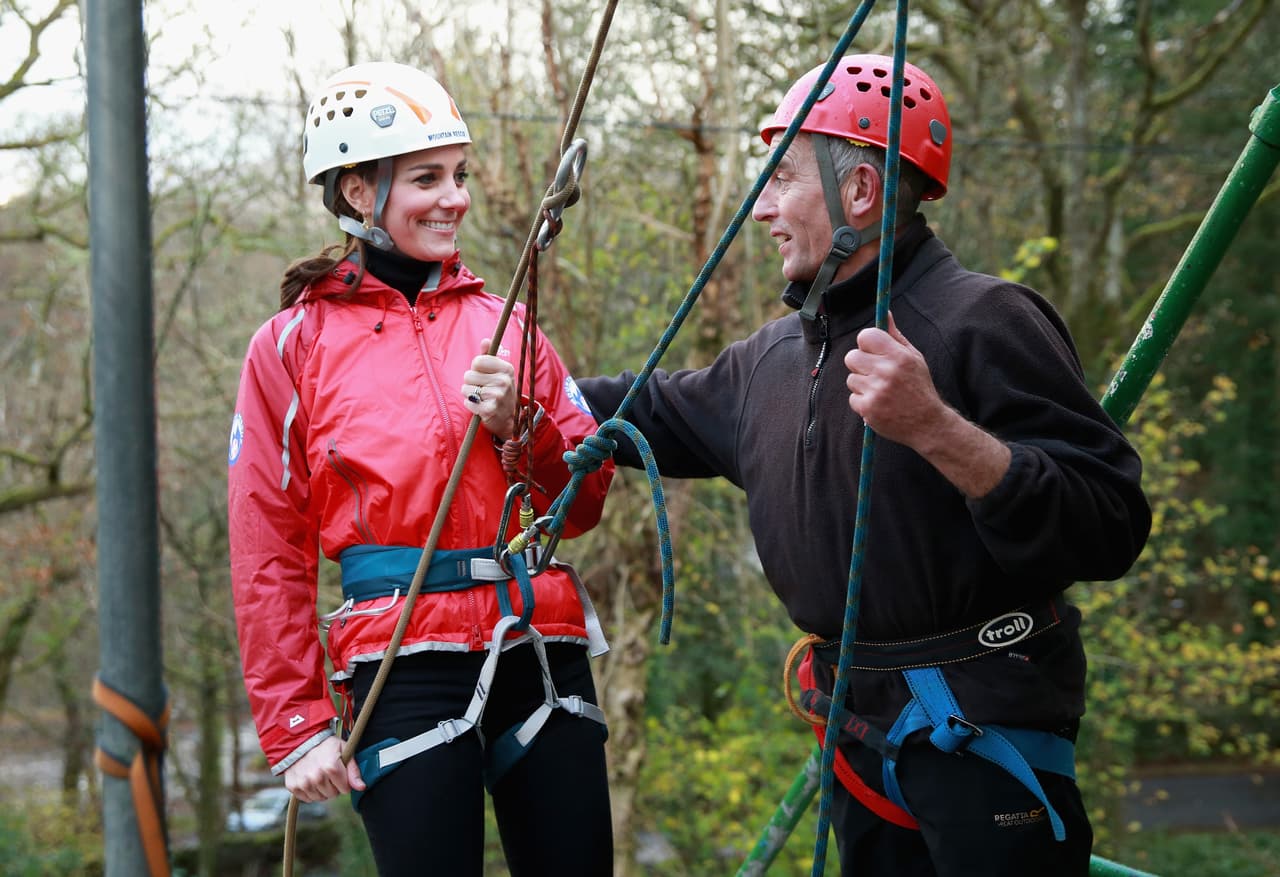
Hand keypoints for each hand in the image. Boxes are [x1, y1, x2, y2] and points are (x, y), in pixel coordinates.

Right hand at [282, 734, 364, 802]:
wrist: (300, 741)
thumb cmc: (325, 745)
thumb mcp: (344, 750)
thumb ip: (354, 770)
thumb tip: (361, 787)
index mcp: (331, 767)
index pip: (345, 789)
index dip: (344, 781)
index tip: (340, 773)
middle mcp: (316, 777)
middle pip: (333, 795)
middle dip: (334, 786)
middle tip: (328, 773)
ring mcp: (303, 783)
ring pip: (320, 798)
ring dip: (321, 790)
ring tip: (319, 775)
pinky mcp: (293, 786)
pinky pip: (306, 799)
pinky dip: (309, 792)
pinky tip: (309, 779)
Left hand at [462, 339, 516, 439]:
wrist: (510, 419)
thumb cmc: (501, 391)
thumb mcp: (500, 372)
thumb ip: (490, 356)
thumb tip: (485, 341)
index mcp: (506, 369)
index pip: (477, 361)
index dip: (476, 369)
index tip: (484, 375)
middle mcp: (504, 381)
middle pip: (468, 375)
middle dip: (471, 383)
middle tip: (482, 389)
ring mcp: (497, 396)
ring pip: (466, 389)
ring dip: (469, 394)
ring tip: (481, 398)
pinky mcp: (489, 410)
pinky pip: (468, 402)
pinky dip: (471, 405)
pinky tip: (480, 407)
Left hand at [843, 311, 946, 450]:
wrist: (927, 423)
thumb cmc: (919, 386)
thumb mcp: (913, 357)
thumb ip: (895, 336)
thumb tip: (885, 313)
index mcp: (899, 356)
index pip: (866, 336)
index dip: (866, 343)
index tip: (872, 350)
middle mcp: (886, 372)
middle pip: (851, 357)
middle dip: (860, 364)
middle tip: (874, 372)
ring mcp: (876, 391)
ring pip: (851, 378)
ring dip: (862, 384)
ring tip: (880, 390)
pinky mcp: (868, 409)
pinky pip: (853, 397)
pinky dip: (863, 401)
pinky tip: (879, 403)